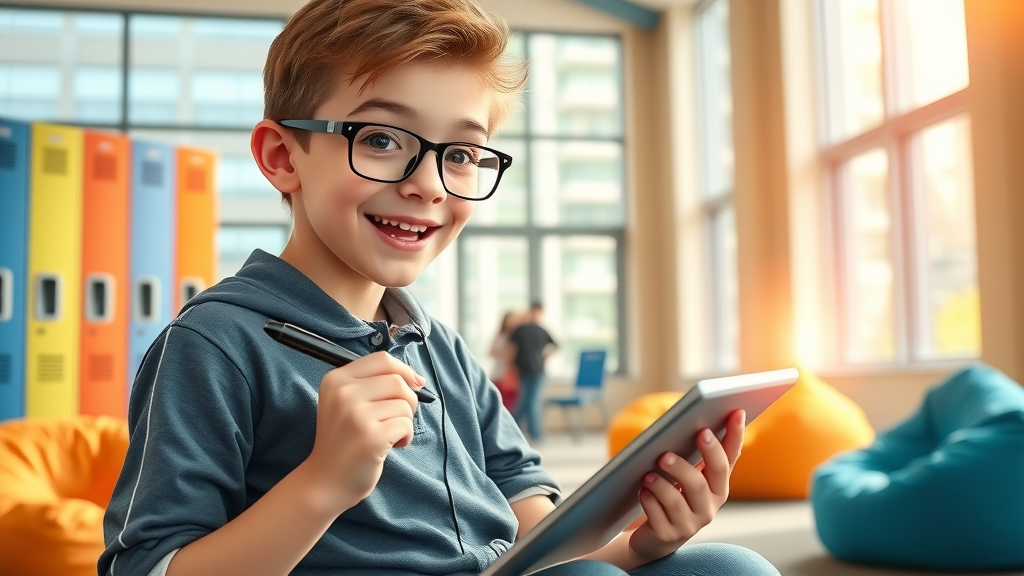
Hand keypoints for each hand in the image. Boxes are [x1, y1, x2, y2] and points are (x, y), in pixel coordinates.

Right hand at [301, 352, 424, 513]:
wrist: (326, 481)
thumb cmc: (344, 440)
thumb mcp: (346, 403)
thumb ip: (375, 384)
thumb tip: (418, 379)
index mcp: (336, 379)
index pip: (382, 359)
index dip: (404, 370)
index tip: (414, 385)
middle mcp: (343, 393)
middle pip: (397, 381)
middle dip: (408, 400)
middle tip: (397, 419)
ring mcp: (355, 415)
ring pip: (404, 403)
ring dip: (405, 421)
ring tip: (389, 435)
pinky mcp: (370, 436)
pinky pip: (406, 425)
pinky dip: (406, 437)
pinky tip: (391, 446)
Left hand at [627, 409, 744, 562]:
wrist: (655, 536)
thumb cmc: (673, 495)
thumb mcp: (687, 474)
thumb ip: (695, 453)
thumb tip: (695, 419)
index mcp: (718, 485)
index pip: (730, 458)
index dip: (735, 436)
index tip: (734, 413)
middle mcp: (709, 507)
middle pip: (702, 484)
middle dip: (684, 467)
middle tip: (665, 453)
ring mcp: (689, 524)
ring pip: (676, 501)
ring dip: (660, 485)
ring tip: (647, 474)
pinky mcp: (668, 536)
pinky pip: (657, 516)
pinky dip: (648, 500)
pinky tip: (642, 491)